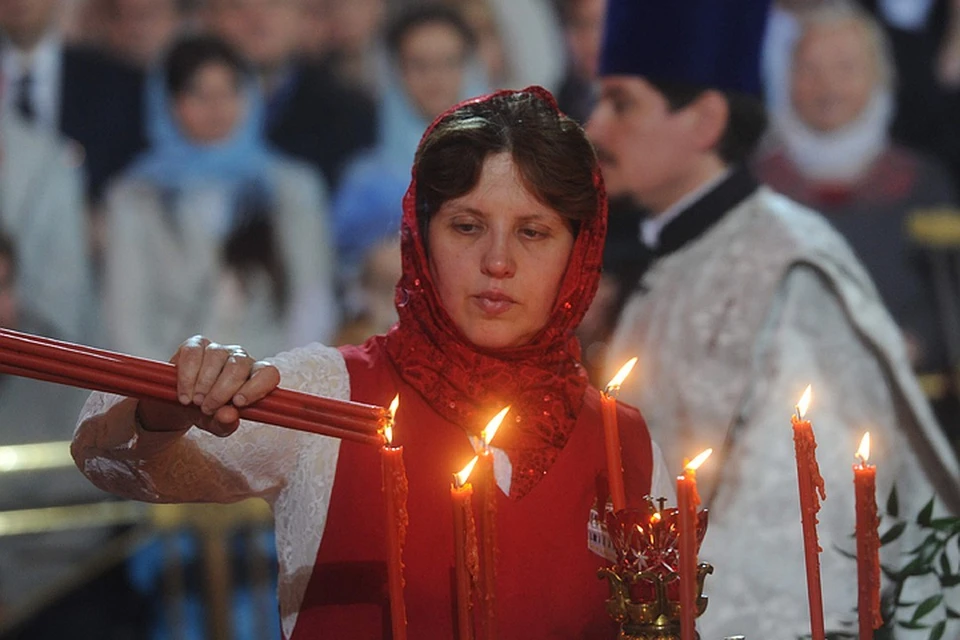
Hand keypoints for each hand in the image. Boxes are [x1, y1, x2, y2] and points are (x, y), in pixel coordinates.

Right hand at [137, 335, 280, 436]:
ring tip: (194, 402)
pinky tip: (184, 393)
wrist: (180, 403)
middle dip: (221, 391)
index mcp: (254, 377)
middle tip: (206, 408)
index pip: (268, 374)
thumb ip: (225, 423)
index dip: (256, 387)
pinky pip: (193, 353)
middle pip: (239, 366)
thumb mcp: (216, 424)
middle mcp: (240, 359)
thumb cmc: (206, 412)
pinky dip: (187, 376)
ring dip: (203, 384)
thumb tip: (229, 416)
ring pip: (216, 357)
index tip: (238, 403)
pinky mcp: (196, 344)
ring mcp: (219, 349)